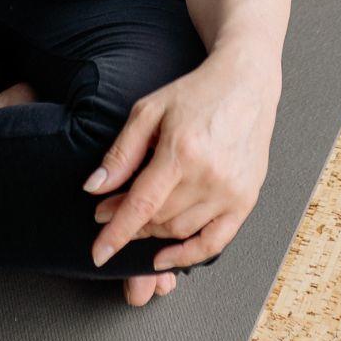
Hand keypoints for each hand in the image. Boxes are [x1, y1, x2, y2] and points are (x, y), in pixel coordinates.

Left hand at [85, 50, 278, 271]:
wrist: (245, 84)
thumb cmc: (196, 94)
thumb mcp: (149, 111)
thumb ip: (121, 152)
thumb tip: (95, 187)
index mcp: (181, 151)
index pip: (142, 205)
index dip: (116, 233)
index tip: (98, 252)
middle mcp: (209, 176)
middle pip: (158, 218)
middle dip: (128, 223)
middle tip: (109, 211)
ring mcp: (231, 191)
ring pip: (181, 231)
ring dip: (153, 233)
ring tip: (138, 219)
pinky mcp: (246, 199)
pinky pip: (215, 242)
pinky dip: (188, 255)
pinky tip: (166, 256)